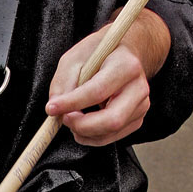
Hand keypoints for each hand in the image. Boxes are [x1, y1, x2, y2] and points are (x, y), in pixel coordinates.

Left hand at [46, 9, 170, 145]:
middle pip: (112, 120)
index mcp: (126, 65)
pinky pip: (112, 137)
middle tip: (64, 119)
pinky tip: (83, 125)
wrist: (124, 54)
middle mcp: (138, 87)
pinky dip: (92, 136)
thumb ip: (63, 84)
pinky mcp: (136, 118)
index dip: (72, 103)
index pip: (98, 91)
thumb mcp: (74, 59)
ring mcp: (141, 105)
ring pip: (111, 132)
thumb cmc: (99, 55)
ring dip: (85, 133)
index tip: (51, 108)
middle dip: (82, 126)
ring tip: (72, 119)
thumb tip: (55, 110)